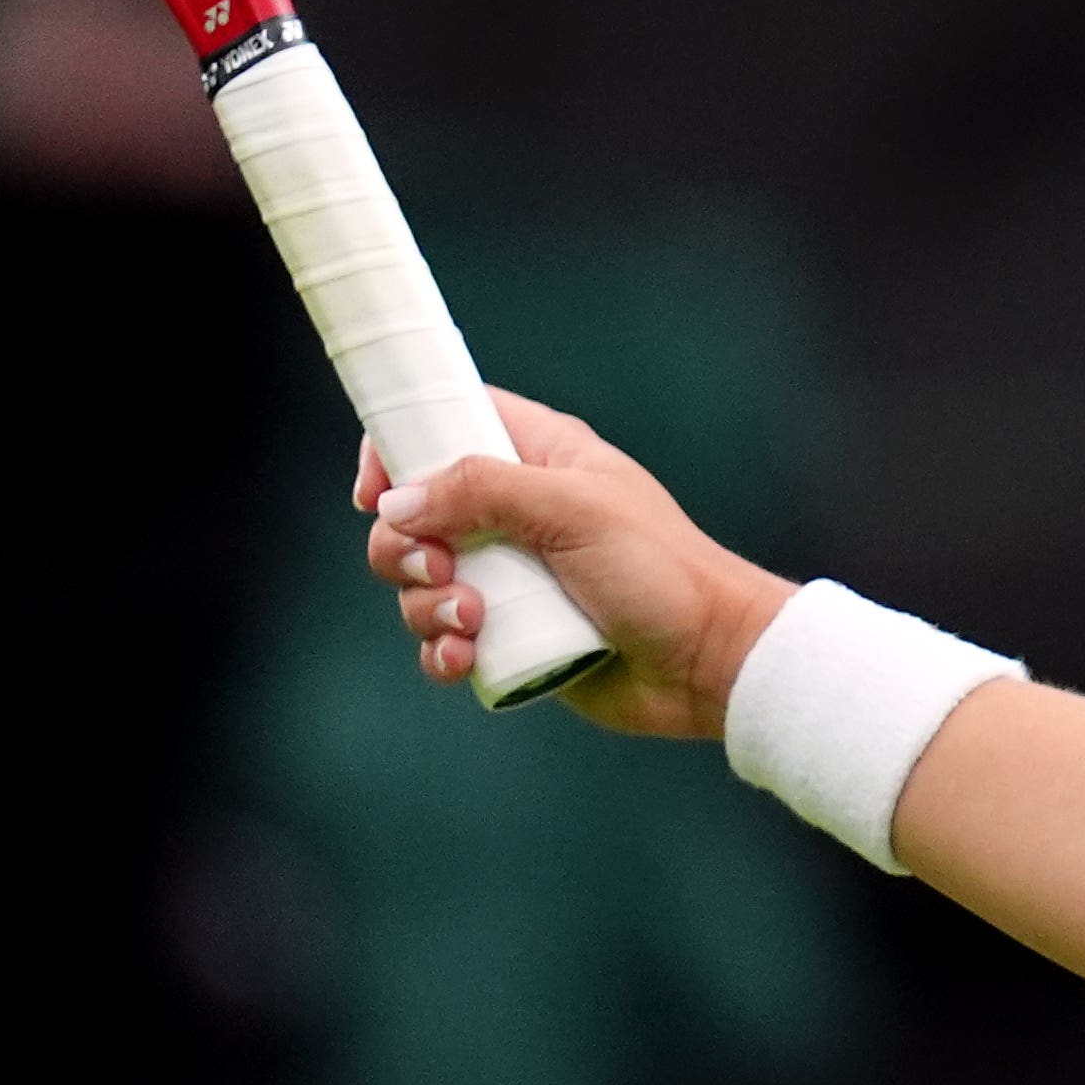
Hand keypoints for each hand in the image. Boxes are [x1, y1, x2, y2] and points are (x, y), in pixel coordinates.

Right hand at [357, 390, 797, 740]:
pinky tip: (466, 659)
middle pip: (413, 515)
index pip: (445, 423)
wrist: (708, 660)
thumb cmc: (660, 570)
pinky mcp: (511, 636)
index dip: (397, 450)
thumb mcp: (572, 509)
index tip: (375, 493)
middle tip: (440, 568)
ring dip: (426, 607)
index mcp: (537, 458)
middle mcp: (517, 513)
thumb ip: (480, 490)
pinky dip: (441, 651)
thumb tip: (395, 503)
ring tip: (474, 622)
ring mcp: (510, 577)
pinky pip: (444, 640)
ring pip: (420, 583)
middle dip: (404, 548)